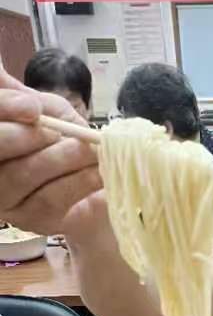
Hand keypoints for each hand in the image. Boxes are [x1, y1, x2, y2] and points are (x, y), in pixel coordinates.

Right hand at [0, 69, 101, 235]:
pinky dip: (80, 182)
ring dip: (64, 158)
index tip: (34, 108)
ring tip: (94, 151)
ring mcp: (6, 198)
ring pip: (24, 174)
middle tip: (65, 132)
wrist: (92, 188)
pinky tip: (100, 173)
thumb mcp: (49, 111)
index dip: (6, 107)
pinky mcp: (31, 220)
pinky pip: (51, 199)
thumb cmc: (63, 142)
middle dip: (33, 136)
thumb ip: (25, 94)